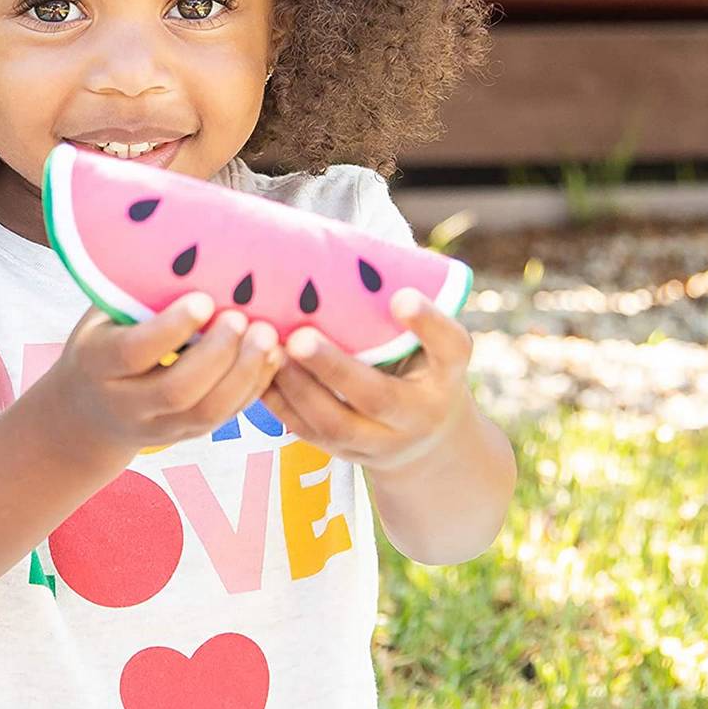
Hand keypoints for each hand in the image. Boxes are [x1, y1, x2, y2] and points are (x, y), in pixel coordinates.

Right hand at [51, 294, 285, 465]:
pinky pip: (227, 418)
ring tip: (267, 336)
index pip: (133, 353)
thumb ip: (133, 293)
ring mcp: (159, 426)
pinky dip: (254, 388)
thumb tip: (182, 240)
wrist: (89, 411)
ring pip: (208, 413)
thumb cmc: (104, 341)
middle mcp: (126, 403)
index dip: (171, 328)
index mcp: (97, 363)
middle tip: (241, 318)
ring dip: (244, 374)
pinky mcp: (188, 434)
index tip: (203, 299)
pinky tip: (272, 357)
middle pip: (177, 390)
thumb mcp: (102, 316)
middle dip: (216, 354)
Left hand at [260, 288, 474, 473]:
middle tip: (300, 337)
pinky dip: (280, 405)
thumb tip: (349, 253)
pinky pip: (309, 435)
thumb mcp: (431, 343)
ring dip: (299, 389)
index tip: (402, 296)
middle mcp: (419, 415)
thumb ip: (403, 312)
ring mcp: (382, 443)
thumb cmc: (421, 367)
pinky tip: (257, 373)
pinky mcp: (346, 455)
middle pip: (378, 397)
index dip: (427, 323)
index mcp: (447, 374)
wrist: (428, 442)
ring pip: (337, 425)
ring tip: (273, 353)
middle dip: (335, 368)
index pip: (450, 348)